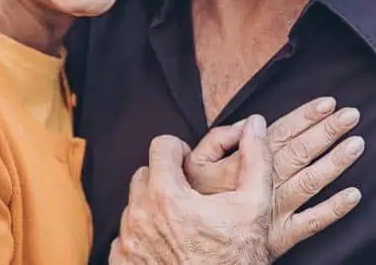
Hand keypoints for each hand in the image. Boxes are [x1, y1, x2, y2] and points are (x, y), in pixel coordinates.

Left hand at [109, 115, 273, 264]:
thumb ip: (255, 160)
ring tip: (181, 224)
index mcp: (166, 195)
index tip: (190, 166)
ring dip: (153, 207)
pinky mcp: (121, 261)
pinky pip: (125, 234)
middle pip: (144, 174)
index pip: (160, 145)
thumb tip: (255, 124)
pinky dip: (142, 235)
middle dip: (165, 179)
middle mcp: (139, 215)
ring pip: (134, 204)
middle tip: (189, 197)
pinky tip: (168, 245)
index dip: (178, 150)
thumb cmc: (236, 259)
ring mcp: (127, 241)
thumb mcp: (253, 207)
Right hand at [185, 97, 364, 257]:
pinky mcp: (283, 236)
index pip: (281, 134)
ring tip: (357, 144)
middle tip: (351, 115)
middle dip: (327, 131)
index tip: (327, 103)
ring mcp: (276, 211)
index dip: (305, 117)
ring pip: (311, 183)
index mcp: (244, 164)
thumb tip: (250, 123)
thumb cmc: (195, 198)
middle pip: (300, 153)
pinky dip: (335, 210)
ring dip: (336, 162)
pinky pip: (313, 223)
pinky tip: (354, 195)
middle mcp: (265, 185)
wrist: (194, 246)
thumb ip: (219, 138)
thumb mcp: (195, 162)